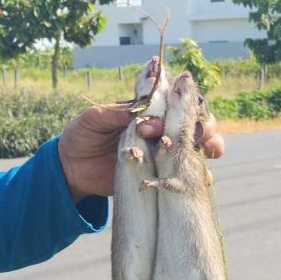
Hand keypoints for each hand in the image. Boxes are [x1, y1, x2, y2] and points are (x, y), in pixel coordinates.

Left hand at [57, 107, 225, 200]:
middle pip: (196, 123)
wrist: (72, 168)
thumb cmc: (82, 136)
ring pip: (197, 147)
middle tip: (194, 133)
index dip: (184, 101)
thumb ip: (113, 114)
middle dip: (203, 126)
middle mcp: (159, 131)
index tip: (180, 105)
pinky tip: (200, 178)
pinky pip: (185, 176)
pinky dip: (198, 176)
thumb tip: (136, 115)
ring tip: (205, 150)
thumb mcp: (92, 120)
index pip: (175, 102)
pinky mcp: (159, 176)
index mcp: (147, 112)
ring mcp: (162, 154)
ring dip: (208, 147)